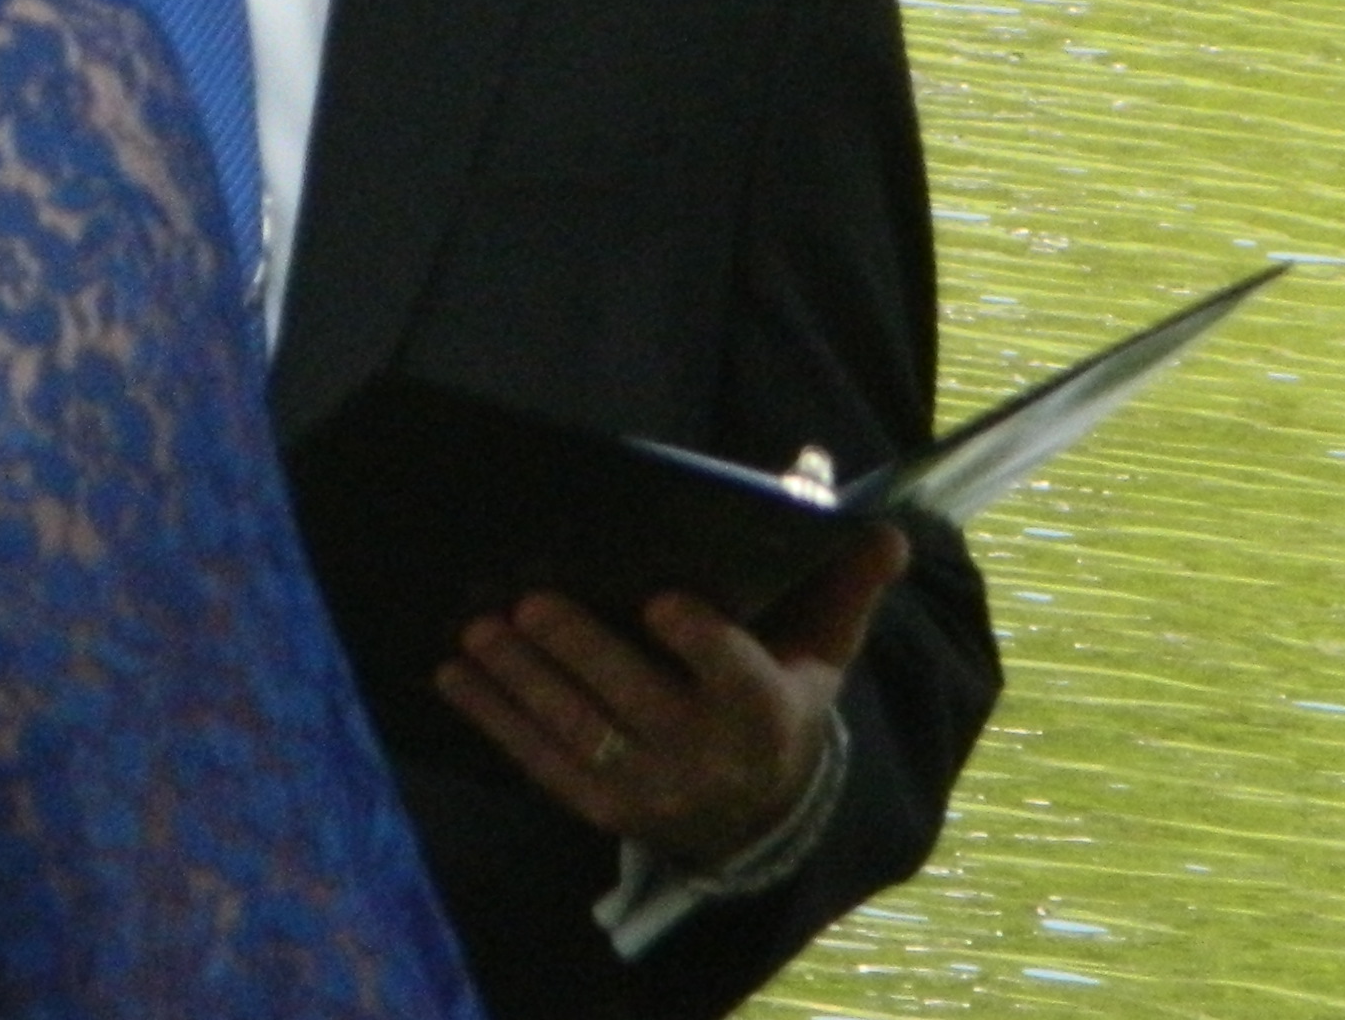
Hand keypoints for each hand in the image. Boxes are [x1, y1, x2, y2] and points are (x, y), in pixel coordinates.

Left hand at [438, 525, 909, 872]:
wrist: (760, 814)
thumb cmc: (785, 698)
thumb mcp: (825, 650)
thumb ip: (846, 585)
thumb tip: (887, 529)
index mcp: (764, 709)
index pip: (734, 673)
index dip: (699, 641)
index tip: (661, 600)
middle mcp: (704, 755)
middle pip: (635, 701)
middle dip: (580, 652)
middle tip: (531, 601)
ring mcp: (647, 787)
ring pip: (578, 733)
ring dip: (524, 683)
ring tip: (481, 630)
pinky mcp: (602, 806)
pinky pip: (541, 762)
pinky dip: (495, 719)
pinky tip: (457, 675)